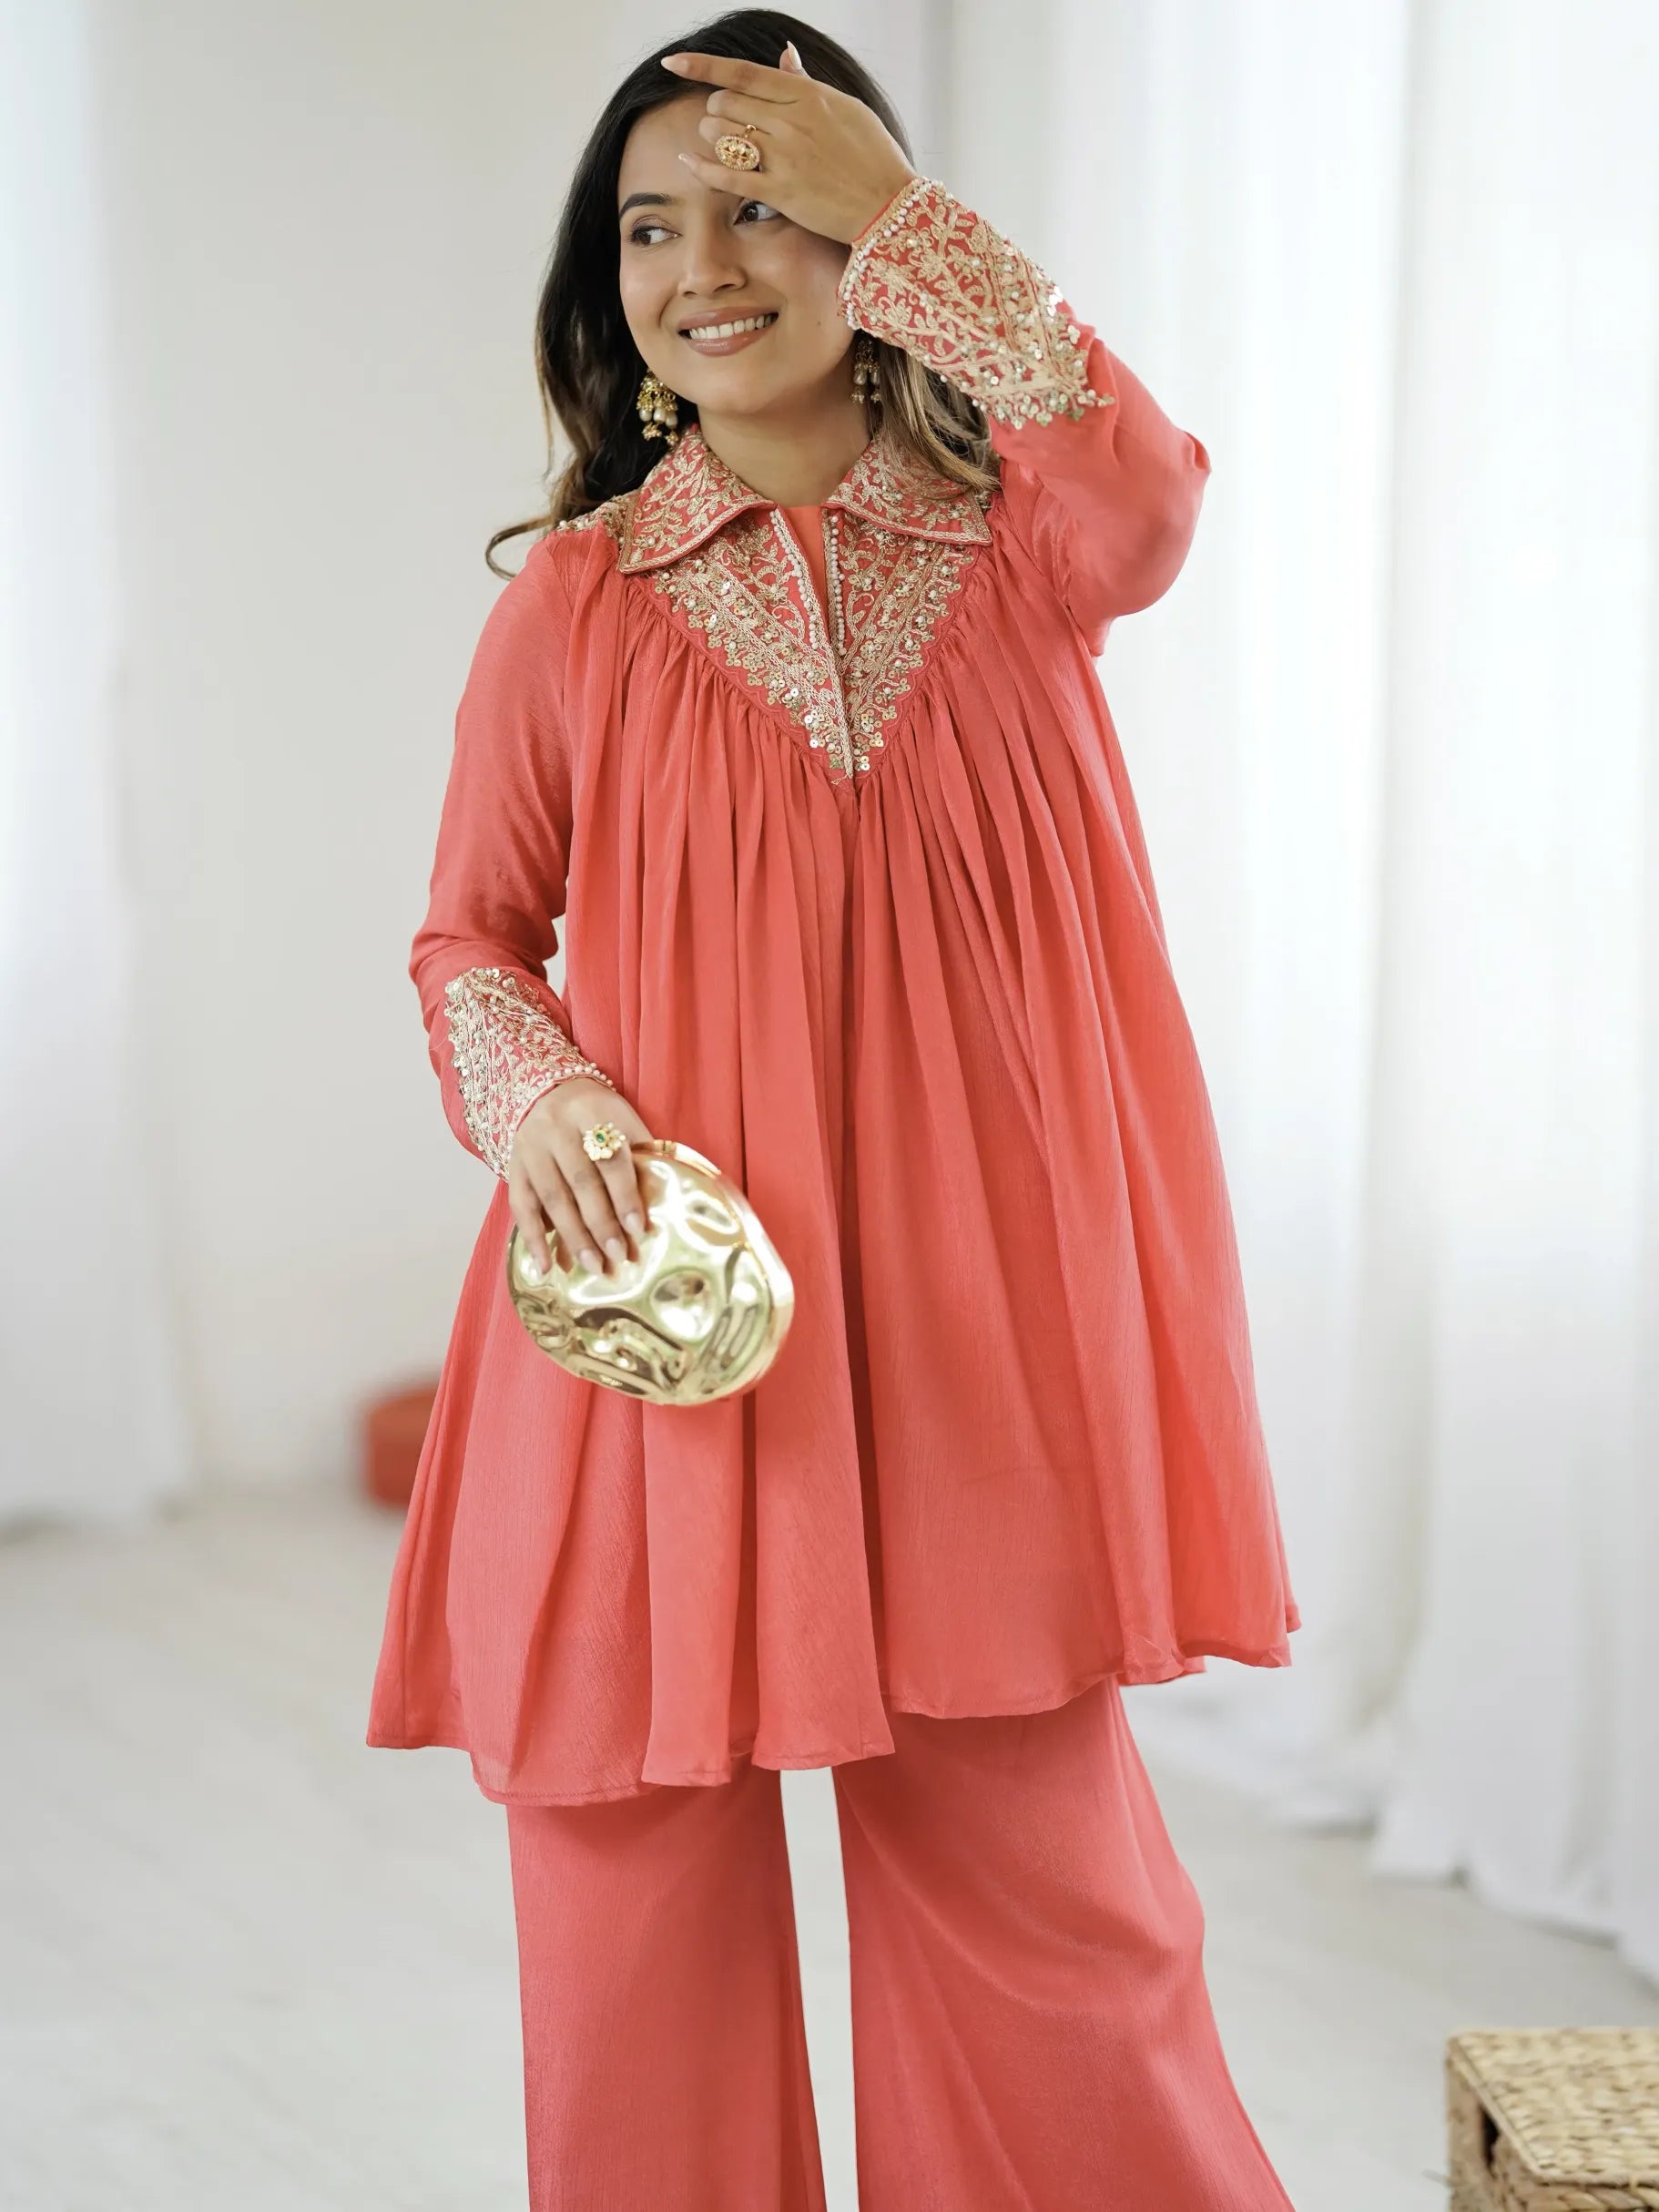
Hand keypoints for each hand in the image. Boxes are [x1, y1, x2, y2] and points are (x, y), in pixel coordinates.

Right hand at [508, 1075, 655, 1279]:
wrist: (547, 1090)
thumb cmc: (596, 1113)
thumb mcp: (621, 1118)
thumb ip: (638, 1153)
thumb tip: (660, 1203)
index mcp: (592, 1112)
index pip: (611, 1159)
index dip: (625, 1195)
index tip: (638, 1229)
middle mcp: (557, 1129)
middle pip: (581, 1182)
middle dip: (601, 1223)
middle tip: (618, 1256)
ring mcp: (531, 1148)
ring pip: (552, 1198)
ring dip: (573, 1237)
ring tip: (593, 1265)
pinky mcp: (514, 1165)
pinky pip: (521, 1205)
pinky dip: (533, 1238)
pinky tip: (546, 1265)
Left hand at [661, 41, 915, 245]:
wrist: (891, 206)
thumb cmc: (874, 156)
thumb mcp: (845, 107)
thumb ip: (806, 83)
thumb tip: (784, 55)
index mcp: (807, 95)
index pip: (743, 72)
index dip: (701, 66)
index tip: (672, 63)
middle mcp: (791, 121)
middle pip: (726, 102)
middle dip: (717, 110)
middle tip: (725, 122)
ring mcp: (784, 157)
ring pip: (723, 135)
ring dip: (713, 138)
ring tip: (723, 145)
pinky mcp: (780, 192)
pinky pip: (727, 175)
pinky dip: (703, 168)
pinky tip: (690, 163)